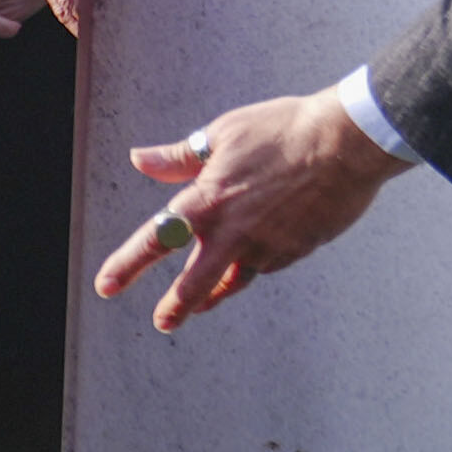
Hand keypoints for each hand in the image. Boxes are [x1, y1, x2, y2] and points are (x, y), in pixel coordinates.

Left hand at [91, 88, 409, 333]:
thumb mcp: (223, 134)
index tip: (106, 286)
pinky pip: (266, 265)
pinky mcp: (295, 252)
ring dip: (213, 294)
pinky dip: (252, 265)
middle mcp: (233, 232)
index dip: (127, 265)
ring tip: (200, 305)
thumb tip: (139, 160)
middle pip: (194, 282)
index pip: (156, 239)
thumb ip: (179, 158)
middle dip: (175, 306)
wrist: (346, 144)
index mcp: (207, 201)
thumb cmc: (282, 129)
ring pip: (233, 280)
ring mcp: (266, 247)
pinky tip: (252, 259)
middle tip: (162, 322)